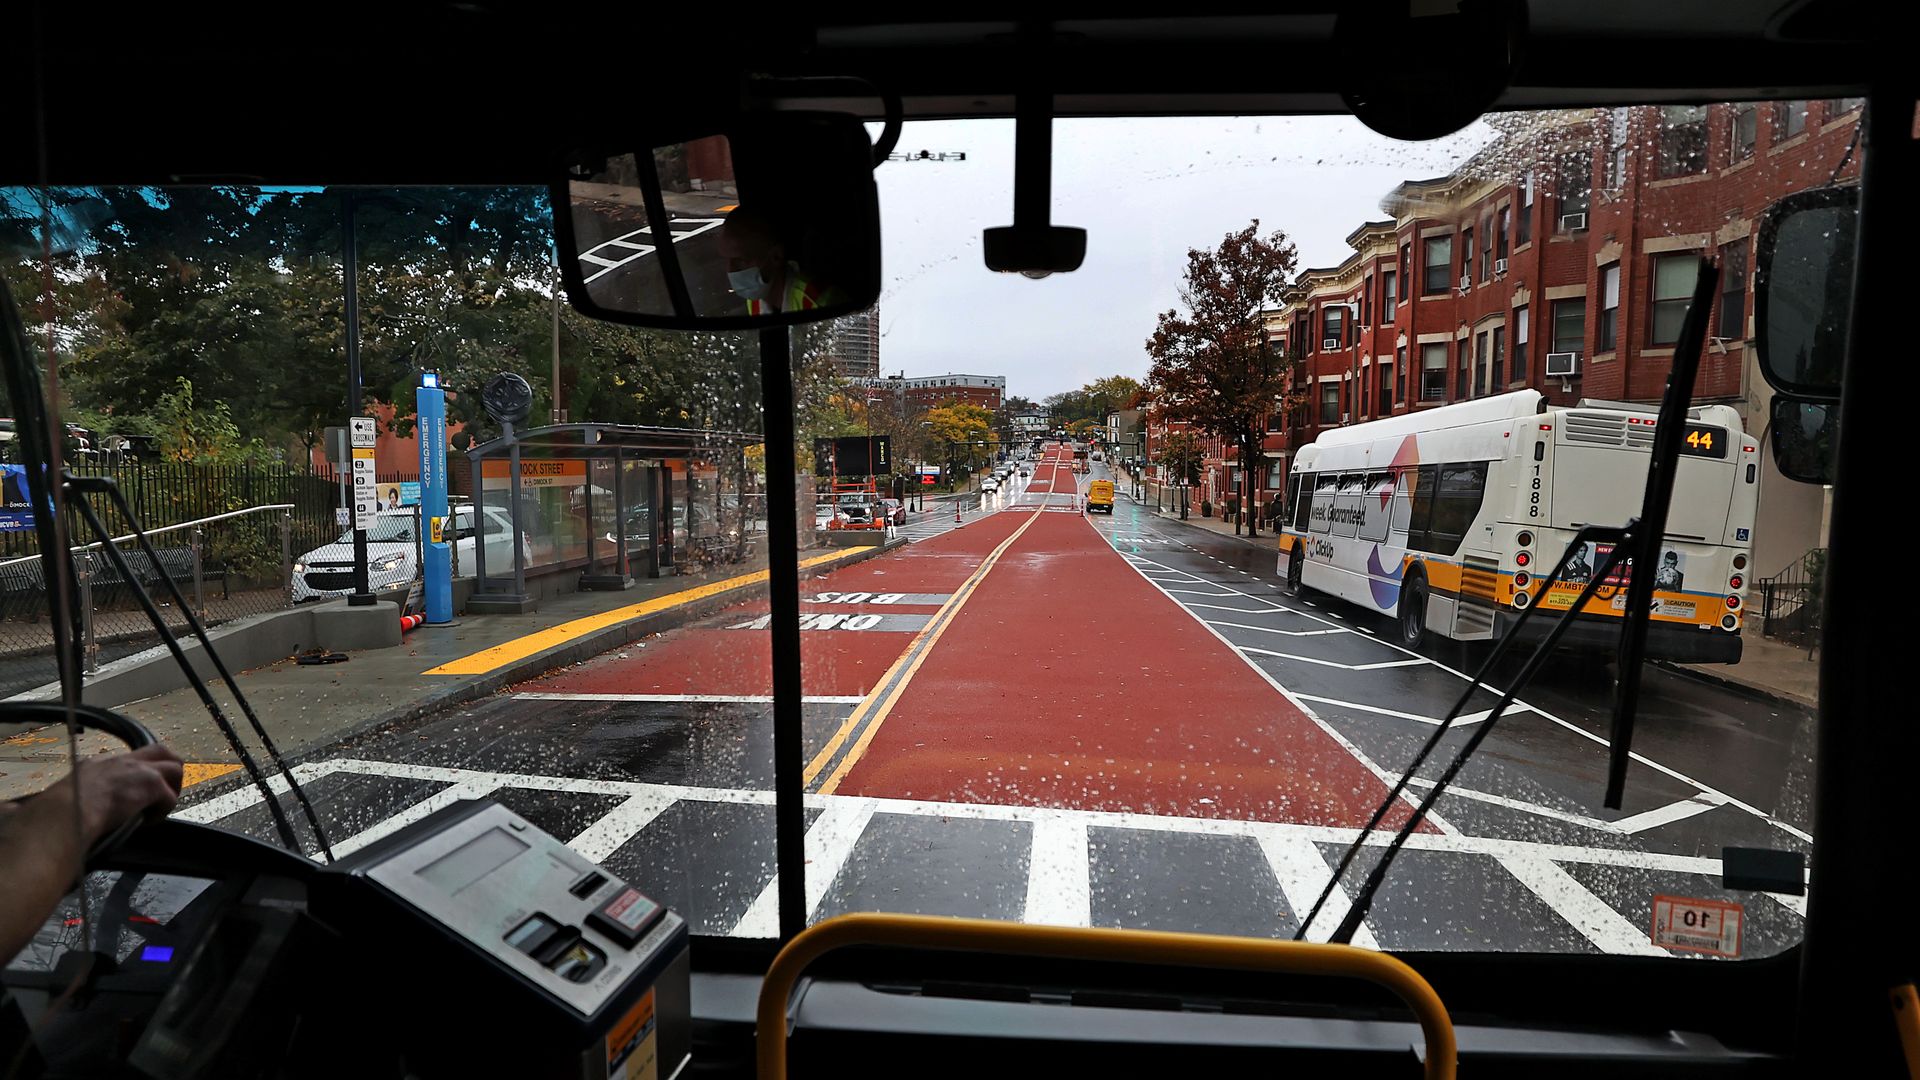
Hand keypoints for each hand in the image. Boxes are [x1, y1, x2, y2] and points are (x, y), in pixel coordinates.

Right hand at [64, 744, 184, 846]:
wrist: (65, 813)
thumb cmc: (60, 811)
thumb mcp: (70, 793)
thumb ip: (86, 793)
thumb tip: (87, 808)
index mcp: (101, 763)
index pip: (130, 759)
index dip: (141, 771)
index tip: (139, 787)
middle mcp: (124, 761)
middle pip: (161, 751)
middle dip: (169, 770)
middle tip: (164, 791)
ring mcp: (141, 770)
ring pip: (174, 769)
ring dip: (171, 790)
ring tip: (158, 808)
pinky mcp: (152, 784)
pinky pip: (170, 798)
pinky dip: (162, 812)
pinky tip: (146, 822)